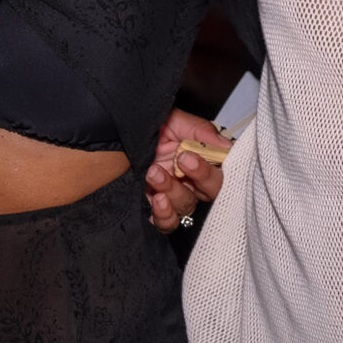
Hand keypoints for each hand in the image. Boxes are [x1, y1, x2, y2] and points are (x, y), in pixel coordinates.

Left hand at [144, 108, 229, 232]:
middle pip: (211, 193)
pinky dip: (165, 216)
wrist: (116, 137)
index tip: (189, 155)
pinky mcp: (156, 209)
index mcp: (202, 160)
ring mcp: (175, 196)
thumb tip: (226, 146)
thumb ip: (201, 131)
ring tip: (154, 174)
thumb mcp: (175, 120)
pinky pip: (167, 223)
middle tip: (180, 162)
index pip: (221, 171)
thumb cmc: (151, 127)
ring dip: (174, 193)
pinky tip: (156, 201)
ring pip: (187, 207)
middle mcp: (192, 181)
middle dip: (199, 178)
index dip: (210, 169)